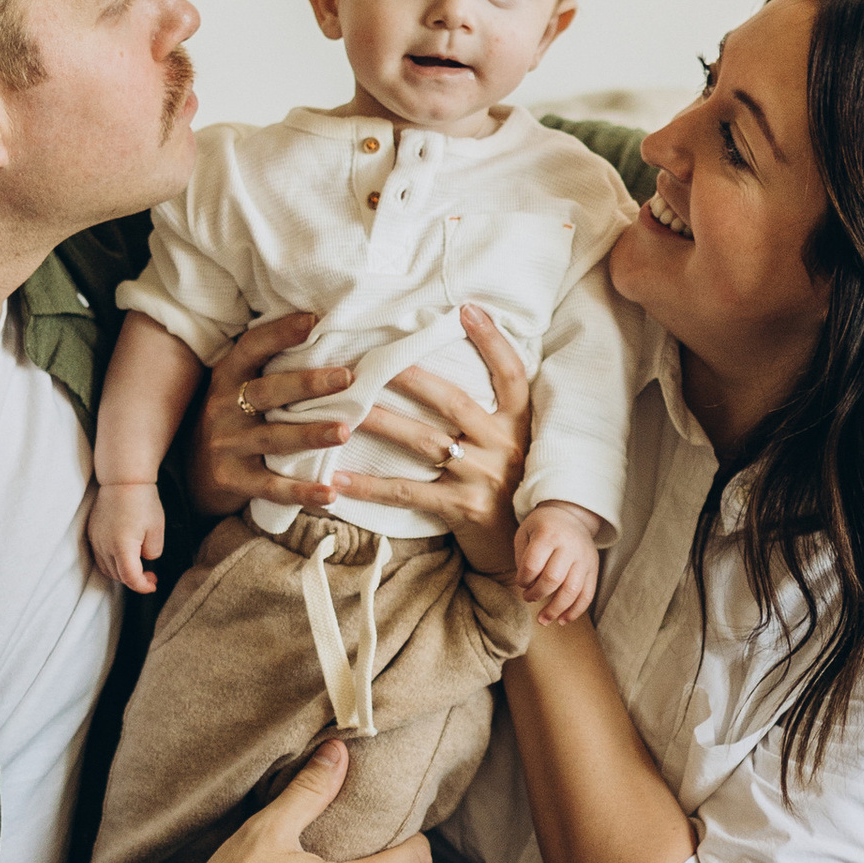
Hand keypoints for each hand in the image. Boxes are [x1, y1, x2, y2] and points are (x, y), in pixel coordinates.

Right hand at [89, 477, 166, 594]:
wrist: (123, 479)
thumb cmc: (142, 501)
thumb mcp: (157, 529)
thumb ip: (152, 552)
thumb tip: (145, 559)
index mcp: (122, 546)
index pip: (130, 578)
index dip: (143, 586)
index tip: (153, 584)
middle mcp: (104, 545)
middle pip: (118, 576)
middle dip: (135, 580)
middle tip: (151, 575)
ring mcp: (95, 539)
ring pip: (107, 569)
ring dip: (122, 573)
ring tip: (138, 566)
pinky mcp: (91, 533)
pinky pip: (99, 557)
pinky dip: (111, 563)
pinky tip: (124, 556)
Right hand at [188, 311, 362, 520]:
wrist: (192, 471)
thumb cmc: (234, 418)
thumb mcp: (239, 385)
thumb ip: (272, 365)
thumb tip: (324, 327)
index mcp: (228, 375)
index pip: (253, 346)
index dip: (280, 332)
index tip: (314, 320)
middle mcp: (223, 406)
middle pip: (266, 391)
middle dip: (307, 384)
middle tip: (347, 378)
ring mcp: (226, 444)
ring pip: (272, 438)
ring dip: (310, 435)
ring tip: (344, 432)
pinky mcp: (231, 480)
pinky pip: (270, 487)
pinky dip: (301, 491)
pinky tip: (330, 494)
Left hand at [326, 302, 531, 577]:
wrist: (525, 554)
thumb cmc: (510, 489)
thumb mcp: (515, 445)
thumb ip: (492, 412)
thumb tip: (461, 363)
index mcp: (519, 424)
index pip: (510, 373)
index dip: (491, 339)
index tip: (464, 308)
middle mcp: (504, 446)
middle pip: (453, 400)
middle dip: (411, 376)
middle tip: (371, 358)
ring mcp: (482, 478)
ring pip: (424, 441)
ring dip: (381, 422)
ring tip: (343, 409)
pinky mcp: (461, 509)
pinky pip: (408, 493)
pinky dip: (370, 487)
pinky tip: (337, 479)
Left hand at [514, 499, 603, 625]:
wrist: (571, 516)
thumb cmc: (542, 528)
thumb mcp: (525, 533)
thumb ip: (522, 559)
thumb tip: (527, 587)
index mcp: (548, 534)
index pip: (532, 565)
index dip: (523, 580)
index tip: (521, 583)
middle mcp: (569, 546)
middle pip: (553, 579)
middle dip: (537, 594)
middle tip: (528, 598)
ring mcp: (584, 558)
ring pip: (572, 590)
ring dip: (556, 609)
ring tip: (543, 620)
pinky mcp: (594, 569)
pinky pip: (588, 595)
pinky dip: (575, 611)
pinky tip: (563, 620)